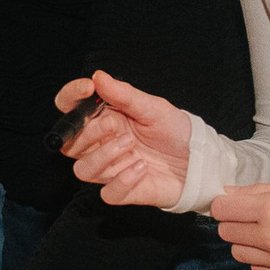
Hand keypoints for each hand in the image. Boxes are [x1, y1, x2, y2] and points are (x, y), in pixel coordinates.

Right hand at [54, 70, 194, 208]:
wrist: (199, 160)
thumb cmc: (176, 131)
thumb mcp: (153, 107)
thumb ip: (124, 94)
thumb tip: (99, 77)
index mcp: (105, 120)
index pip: (70, 109)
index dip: (70, 98)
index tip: (87, 88)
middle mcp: (102, 145)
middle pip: (69, 144)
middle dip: (87, 133)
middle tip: (113, 124)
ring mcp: (111, 169)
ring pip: (83, 169)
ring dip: (103, 156)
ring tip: (130, 145)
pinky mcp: (124, 191)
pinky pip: (108, 193)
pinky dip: (123, 180)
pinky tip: (142, 168)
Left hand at [212, 179, 269, 269]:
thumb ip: (258, 191)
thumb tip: (228, 193)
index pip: (222, 210)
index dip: (224, 205)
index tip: (232, 205)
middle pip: (226, 233)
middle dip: (233, 223)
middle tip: (251, 218)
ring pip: (238, 253)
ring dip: (245, 243)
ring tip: (266, 234)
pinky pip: (257, 269)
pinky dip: (261, 259)